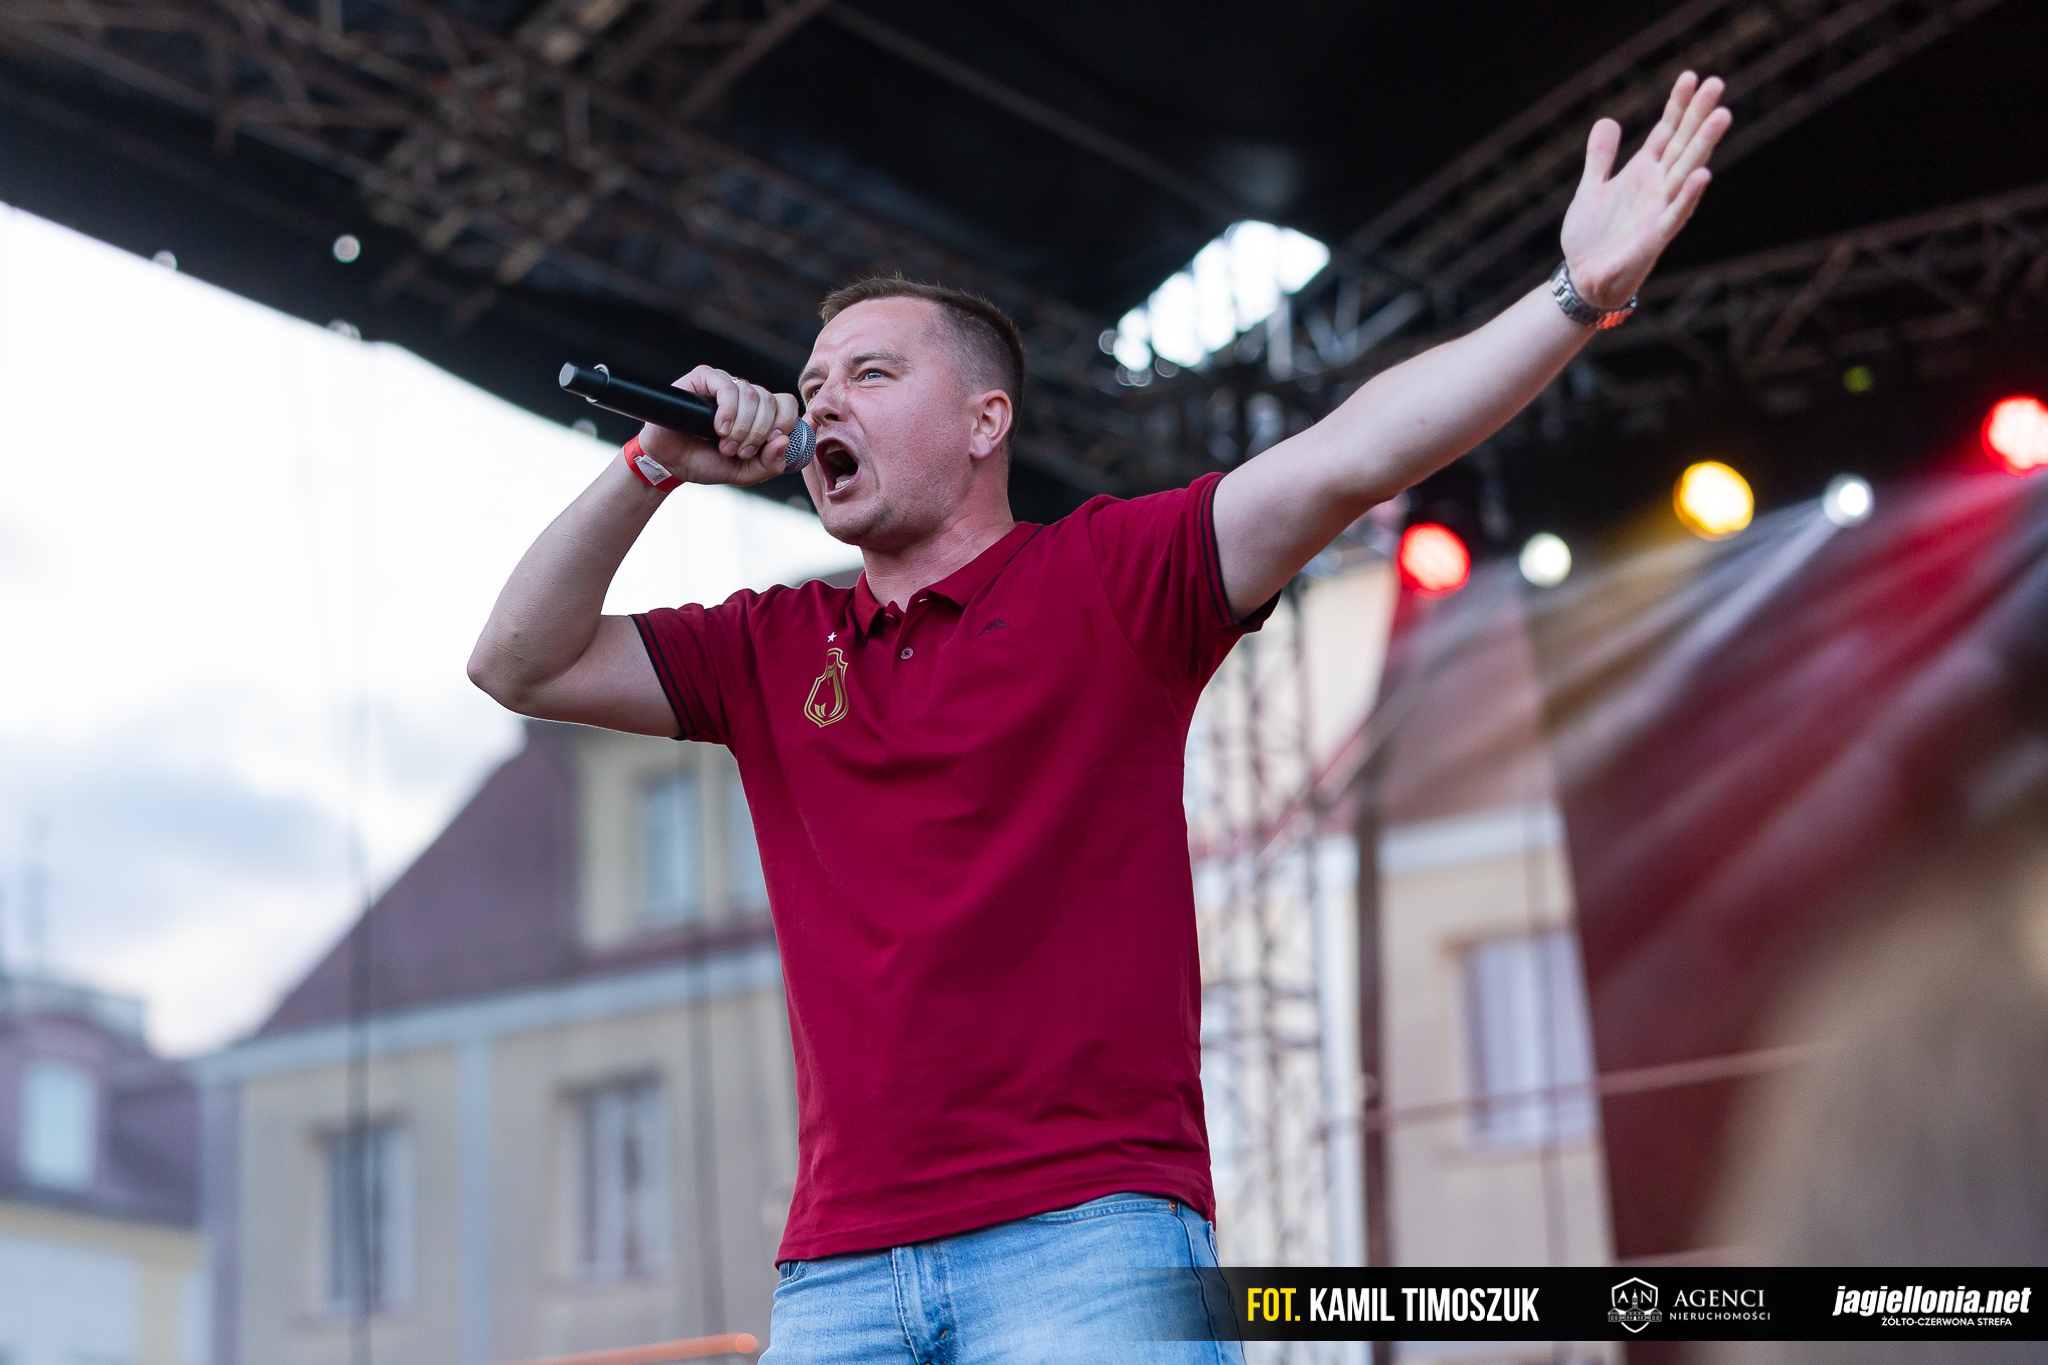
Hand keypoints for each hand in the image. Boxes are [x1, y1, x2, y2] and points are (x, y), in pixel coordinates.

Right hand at [636, 364, 800, 486]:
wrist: (670, 463)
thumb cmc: (706, 462)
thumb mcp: (745, 473)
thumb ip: (770, 464)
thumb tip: (784, 441)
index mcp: (759, 413)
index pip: (786, 404)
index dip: (785, 422)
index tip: (770, 444)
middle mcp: (744, 396)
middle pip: (770, 400)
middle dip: (759, 432)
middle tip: (740, 452)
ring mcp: (725, 385)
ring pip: (752, 394)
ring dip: (743, 426)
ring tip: (725, 445)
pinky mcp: (704, 378)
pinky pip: (728, 386)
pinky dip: (729, 411)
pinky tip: (719, 428)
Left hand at [1560, 71, 1731, 310]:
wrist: (1583, 279)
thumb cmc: (1591, 238)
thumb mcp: (1590, 190)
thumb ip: (1600, 158)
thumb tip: (1608, 120)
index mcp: (1642, 173)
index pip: (1666, 131)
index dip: (1677, 105)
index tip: (1690, 76)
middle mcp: (1657, 187)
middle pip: (1683, 143)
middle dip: (1698, 115)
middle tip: (1717, 83)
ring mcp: (1660, 209)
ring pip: (1687, 170)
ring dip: (1704, 144)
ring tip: (1722, 115)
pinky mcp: (1657, 235)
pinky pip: (1677, 212)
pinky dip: (1689, 194)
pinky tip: (1702, 173)